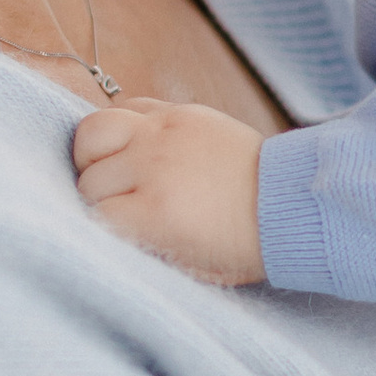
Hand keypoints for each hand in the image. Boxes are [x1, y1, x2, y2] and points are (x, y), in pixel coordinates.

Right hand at [74, 97, 265, 282]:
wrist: (286, 202)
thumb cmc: (239, 244)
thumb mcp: (187, 268)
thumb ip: (139, 249)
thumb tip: (100, 234)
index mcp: (156, 214)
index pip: (92, 216)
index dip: (101, 228)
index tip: (118, 233)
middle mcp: (153, 166)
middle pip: (89, 177)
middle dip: (98, 196)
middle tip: (121, 206)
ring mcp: (164, 132)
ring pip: (92, 130)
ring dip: (96, 154)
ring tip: (115, 170)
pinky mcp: (179, 111)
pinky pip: (127, 107)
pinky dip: (124, 128)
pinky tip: (138, 147)